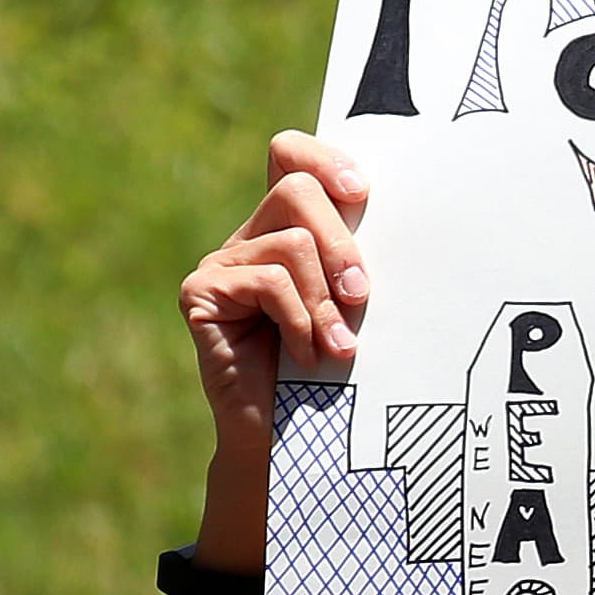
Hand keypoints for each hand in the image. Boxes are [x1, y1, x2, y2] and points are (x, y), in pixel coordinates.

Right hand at [180, 132, 370, 475]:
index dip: (324, 158)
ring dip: (325, 300)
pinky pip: (269, 281)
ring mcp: (220, 263)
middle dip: (342, 243)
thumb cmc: (335, 372)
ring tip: (336, 347)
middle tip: (362, 295)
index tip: (361, 193)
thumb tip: (392, 218)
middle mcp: (249, 237)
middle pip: (296, 189)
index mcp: (287, 229)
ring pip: (293, 242)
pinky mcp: (201, 291)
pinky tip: (305, 356)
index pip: (291, 155)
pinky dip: (300, 321)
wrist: (293, 439)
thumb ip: (357, 261)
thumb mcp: (354, 305)